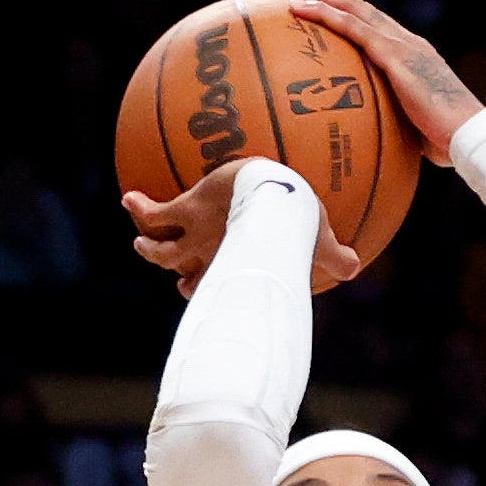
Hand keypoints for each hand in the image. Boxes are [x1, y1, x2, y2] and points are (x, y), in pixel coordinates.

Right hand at [124, 156, 359, 297]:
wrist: (267, 195)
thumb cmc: (294, 221)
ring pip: (159, 250)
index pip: (216, 287)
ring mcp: (193, 236)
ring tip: (140, 242)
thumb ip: (334, 257)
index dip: (206, 290)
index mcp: (236, 268)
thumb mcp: (317, 240)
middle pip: (183, 274)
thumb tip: (357, 269)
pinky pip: (152, 212)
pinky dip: (138, 207)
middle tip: (174, 274)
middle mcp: (210, 258)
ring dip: (148, 247)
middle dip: (177, 276)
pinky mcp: (184, 209)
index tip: (200, 288)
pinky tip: (128, 197)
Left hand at [277, 0, 483, 164]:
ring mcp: (401, 45)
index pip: (374, 27)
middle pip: (359, 8)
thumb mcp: (414, 131)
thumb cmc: (447, 142)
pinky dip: (325, 14)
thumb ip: (392, 127)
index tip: (319, 12)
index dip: (346, 15)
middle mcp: (406, 42)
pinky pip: (353, 27)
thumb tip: (374, 149)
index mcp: (412, 56)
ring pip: (353, 8)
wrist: (469, 136)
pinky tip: (300, 10)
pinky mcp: (395, 55)